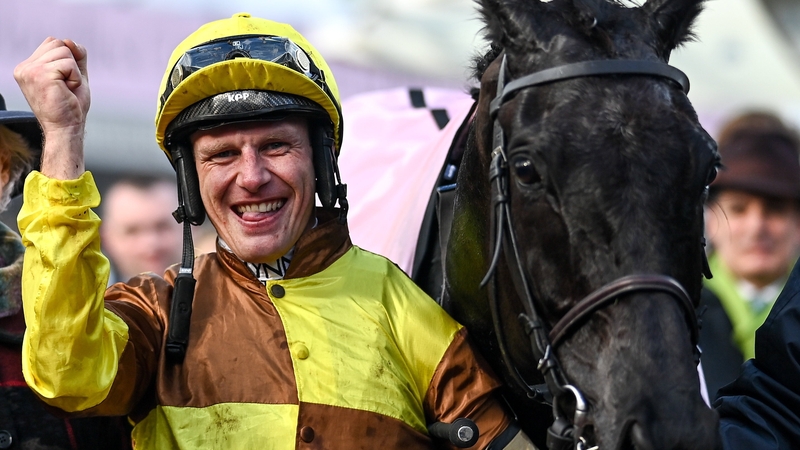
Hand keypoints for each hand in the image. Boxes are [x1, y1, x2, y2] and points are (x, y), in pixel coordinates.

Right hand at [14, 37, 90, 178]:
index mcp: (28, 67)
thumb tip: (68, 40)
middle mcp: (24, 68)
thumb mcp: (75, 75)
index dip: (68, 60)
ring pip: (65, 52)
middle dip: (71, 65)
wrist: (66, 129)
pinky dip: (76, 78)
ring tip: (66, 89)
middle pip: (59, 44)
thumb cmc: (70, 106)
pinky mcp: (40, 75)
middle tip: (65, 87)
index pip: (53, 43)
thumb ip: (75, 55)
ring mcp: (30, 71)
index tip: (63, 82)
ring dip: (74, 72)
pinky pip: (69, 64)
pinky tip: (68, 91)